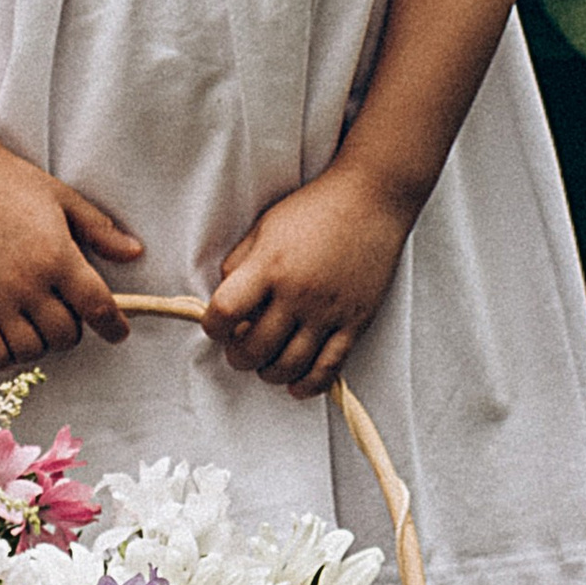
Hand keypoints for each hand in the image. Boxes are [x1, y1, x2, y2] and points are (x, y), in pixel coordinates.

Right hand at [0, 137, 142, 366]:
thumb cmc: (6, 180)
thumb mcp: (62, 198)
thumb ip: (99, 231)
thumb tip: (135, 253)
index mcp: (57, 256)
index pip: (97, 308)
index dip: (113, 327)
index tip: (117, 332)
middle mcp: (27, 282)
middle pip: (65, 336)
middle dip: (72, 330)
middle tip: (63, 314)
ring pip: (29, 350)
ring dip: (39, 345)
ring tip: (34, 325)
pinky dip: (1, 356)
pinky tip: (4, 339)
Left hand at [203, 164, 414, 397]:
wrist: (372, 199)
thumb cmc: (314, 209)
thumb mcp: (265, 226)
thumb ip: (240, 263)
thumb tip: (224, 300)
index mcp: (270, 265)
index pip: (225, 313)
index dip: (212, 327)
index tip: (217, 326)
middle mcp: (297, 293)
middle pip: (254, 348)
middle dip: (237, 356)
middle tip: (239, 350)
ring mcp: (329, 311)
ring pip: (288, 365)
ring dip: (268, 373)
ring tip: (265, 364)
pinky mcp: (355, 322)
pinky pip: (329, 368)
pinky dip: (308, 385)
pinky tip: (296, 385)